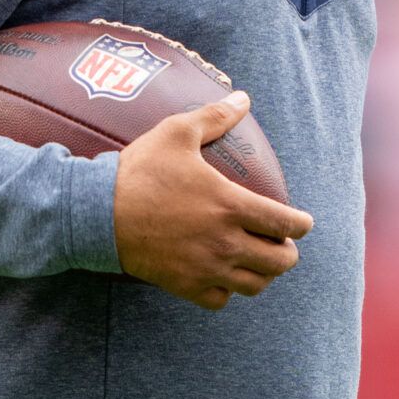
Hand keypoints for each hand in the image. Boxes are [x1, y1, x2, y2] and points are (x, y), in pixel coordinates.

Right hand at [113, 91, 314, 309]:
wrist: (96, 213)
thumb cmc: (140, 170)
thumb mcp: (177, 132)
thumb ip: (215, 116)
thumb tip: (243, 98)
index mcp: (231, 205)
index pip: (287, 224)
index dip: (302, 225)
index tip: (302, 222)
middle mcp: (225, 243)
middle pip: (280, 262)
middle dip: (287, 252)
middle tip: (281, 241)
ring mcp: (206, 269)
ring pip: (255, 285)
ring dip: (263, 273)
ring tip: (258, 260)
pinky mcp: (184, 286)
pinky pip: (221, 300)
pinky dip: (228, 291)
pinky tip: (223, 275)